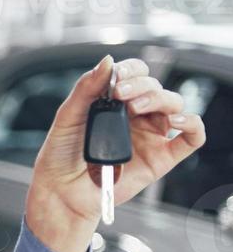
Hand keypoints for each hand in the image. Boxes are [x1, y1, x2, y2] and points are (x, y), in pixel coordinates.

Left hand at [26, 54, 206, 251]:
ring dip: (160, 99)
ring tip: (136, 108)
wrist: (60, 191)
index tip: (117, 77)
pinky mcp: (161, 158)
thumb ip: (86, 88)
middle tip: (120, 95)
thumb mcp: (68, 116)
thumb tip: (108, 61)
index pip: (137, 75)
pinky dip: (191, 124)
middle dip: (141, 85)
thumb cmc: (61, 155)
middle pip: (156, 87)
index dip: (132, 71)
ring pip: (174, 106)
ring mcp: (150, 136)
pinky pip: (191, 138)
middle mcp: (136, 116)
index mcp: (116, 103)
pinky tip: (173, 121)